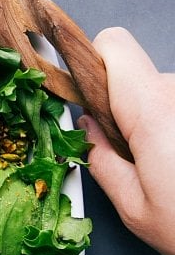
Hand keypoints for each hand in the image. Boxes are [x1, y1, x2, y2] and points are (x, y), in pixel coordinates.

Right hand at [79, 27, 174, 254]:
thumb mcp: (134, 208)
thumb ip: (100, 159)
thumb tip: (87, 130)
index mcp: (154, 111)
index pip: (113, 45)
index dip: (95, 66)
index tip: (91, 98)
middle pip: (141, 76)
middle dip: (132, 110)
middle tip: (141, 158)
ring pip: (169, 95)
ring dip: (165, 124)